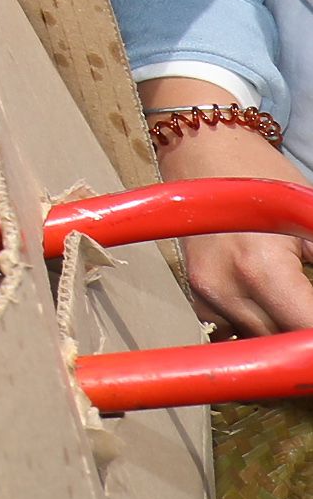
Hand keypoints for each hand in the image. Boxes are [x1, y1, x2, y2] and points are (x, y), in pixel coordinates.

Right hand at [139, 86, 312, 335]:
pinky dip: (264, 328)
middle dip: (303, 339)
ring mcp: (206, 297)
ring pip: (260, 344)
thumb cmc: (263, 179)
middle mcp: (226, 291)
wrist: (201, 153)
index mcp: (261, 269)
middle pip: (281, 345)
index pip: (304, 330)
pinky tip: (276, 306)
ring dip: (285, 336)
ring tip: (297, 308)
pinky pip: (239, 332)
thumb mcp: (308, 217)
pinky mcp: (197, 298)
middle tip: (310, 326)